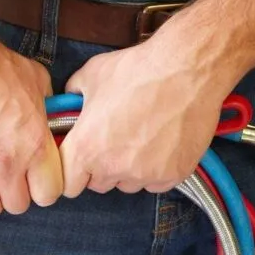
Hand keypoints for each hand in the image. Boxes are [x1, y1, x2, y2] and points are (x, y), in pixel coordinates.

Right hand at [0, 23, 63, 216]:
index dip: (43, 188)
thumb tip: (50, 119)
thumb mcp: (37, 83)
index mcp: (34, 145)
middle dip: (15, 193)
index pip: (49, 194)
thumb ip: (47, 110)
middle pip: (18, 205)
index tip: (36, 180)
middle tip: (8, 178)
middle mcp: (7, 162)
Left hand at [58, 30, 234, 195]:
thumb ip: (73, 95)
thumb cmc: (137, 70)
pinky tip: (161, 144)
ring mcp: (145, 175)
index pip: (68, 184)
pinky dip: (156, 170)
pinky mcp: (173, 175)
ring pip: (128, 184)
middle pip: (98, 184)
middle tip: (113, 142)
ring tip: (140, 139)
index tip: (80, 162)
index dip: (73, 173)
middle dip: (101, 168)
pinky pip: (156, 183)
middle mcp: (112, 168)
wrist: (186, 69)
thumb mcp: (90, 76)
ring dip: (129, 169)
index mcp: (85, 149)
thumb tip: (69, 102)